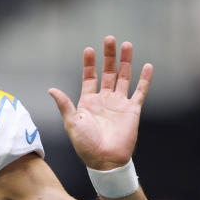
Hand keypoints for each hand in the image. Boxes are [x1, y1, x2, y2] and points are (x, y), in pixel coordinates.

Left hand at [48, 36, 151, 169]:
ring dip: (125, 62)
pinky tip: (148, 66)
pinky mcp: (132, 110)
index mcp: (88, 102)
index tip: (89, 49)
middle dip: (108, 56)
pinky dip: (145, 79)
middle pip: (107, 72)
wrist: (105, 161)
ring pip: (124, 77)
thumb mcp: (71, 123)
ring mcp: (119, 103)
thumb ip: (64, 105)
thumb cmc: (85, 145)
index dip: (89, 64)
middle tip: (110, 38)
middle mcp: (104, 100)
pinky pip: (140, 91)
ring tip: (127, 45)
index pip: (89, 77)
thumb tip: (51, 90)